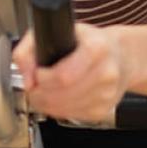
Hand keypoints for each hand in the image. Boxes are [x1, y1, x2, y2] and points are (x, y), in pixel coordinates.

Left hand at [13, 23, 127, 121]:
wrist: (120, 56)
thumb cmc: (86, 42)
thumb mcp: (55, 32)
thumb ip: (30, 49)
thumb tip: (26, 75)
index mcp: (97, 49)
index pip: (64, 75)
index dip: (42, 78)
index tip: (36, 74)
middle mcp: (106, 73)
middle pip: (63, 94)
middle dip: (39, 93)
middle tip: (33, 86)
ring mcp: (107, 94)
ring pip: (65, 109)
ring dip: (45, 103)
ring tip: (42, 91)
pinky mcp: (103, 110)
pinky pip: (71, 115)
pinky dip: (57, 109)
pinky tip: (56, 97)